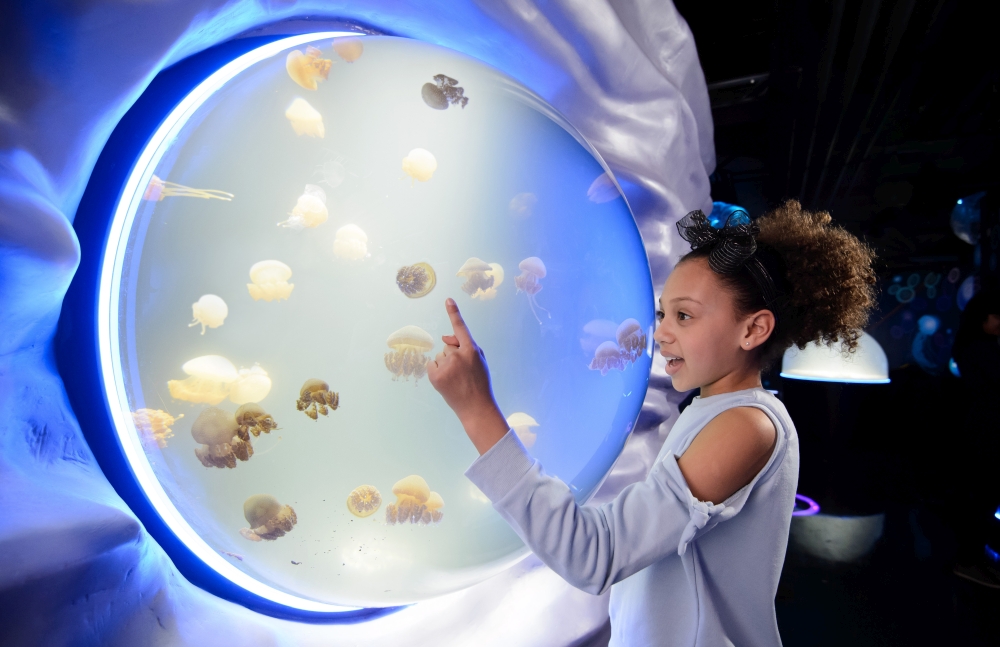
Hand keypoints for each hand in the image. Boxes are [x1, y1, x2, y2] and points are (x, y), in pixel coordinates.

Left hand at [427, 298, 509, 454]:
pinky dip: (437, 371)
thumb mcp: (479, 360)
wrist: (475, 406)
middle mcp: (458, 356)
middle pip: (448, 346)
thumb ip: (465, 345)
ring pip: (440, 356)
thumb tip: (444, 338)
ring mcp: (446, 366)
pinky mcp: (435, 376)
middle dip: (453, 355)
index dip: (454, 313)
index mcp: (472, 350)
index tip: (448, 299)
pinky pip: (432, 364)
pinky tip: (446, 381)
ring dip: (445, 364)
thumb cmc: (479, 381)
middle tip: (462, 372)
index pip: (461, 328)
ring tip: (456, 379)